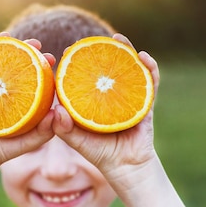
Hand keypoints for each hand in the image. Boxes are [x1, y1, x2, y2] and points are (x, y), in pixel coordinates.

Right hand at [0, 33, 57, 174]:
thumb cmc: (5, 148)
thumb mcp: (30, 141)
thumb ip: (45, 131)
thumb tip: (56, 113)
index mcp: (16, 93)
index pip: (30, 71)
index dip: (41, 61)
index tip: (51, 57)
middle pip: (10, 59)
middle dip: (23, 47)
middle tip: (35, 43)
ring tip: (5, 36)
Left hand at [52, 34, 160, 182]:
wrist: (126, 167)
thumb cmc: (100, 153)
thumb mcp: (77, 140)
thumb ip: (64, 128)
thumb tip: (56, 109)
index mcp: (94, 99)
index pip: (88, 74)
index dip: (81, 60)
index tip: (72, 48)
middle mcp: (111, 95)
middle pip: (110, 66)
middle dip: (105, 49)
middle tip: (98, 39)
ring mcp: (130, 97)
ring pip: (129, 69)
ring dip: (127, 51)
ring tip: (120, 39)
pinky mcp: (145, 103)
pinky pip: (149, 83)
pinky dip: (150, 69)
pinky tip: (145, 58)